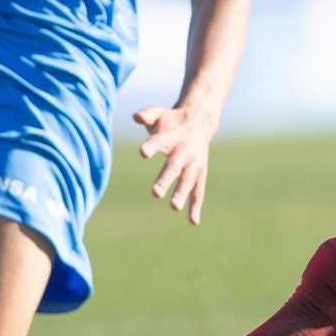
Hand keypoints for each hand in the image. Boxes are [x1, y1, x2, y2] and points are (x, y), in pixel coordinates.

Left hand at [134, 103, 218, 223]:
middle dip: (165, 180)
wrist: (200, 120)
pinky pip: (199, 191)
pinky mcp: (200, 173)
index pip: (160, 141)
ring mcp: (193, 164)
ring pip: (187, 181)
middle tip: (155, 193)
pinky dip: (196, 206)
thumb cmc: (172, 120)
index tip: (143, 152)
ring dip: (181, 194)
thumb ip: (147, 115)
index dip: (152, 146)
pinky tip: (193, 221)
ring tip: (173, 207)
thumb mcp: (159, 114)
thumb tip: (135, 116)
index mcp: (171, 137)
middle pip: (174, 167)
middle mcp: (183, 152)